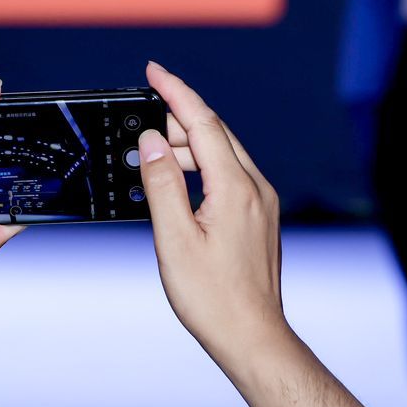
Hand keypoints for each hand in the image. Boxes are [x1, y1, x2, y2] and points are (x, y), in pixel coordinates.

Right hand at [137, 61, 284, 355]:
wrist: (252, 336)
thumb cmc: (213, 297)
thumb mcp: (174, 238)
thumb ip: (162, 184)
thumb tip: (152, 141)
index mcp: (235, 187)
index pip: (203, 122)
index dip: (176, 92)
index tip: (153, 70)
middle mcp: (255, 188)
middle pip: (216, 133)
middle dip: (180, 115)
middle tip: (144, 112)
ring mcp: (261, 203)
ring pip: (224, 154)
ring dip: (189, 145)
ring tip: (154, 156)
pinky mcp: (259, 217)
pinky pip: (230, 175)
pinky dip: (202, 166)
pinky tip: (180, 181)